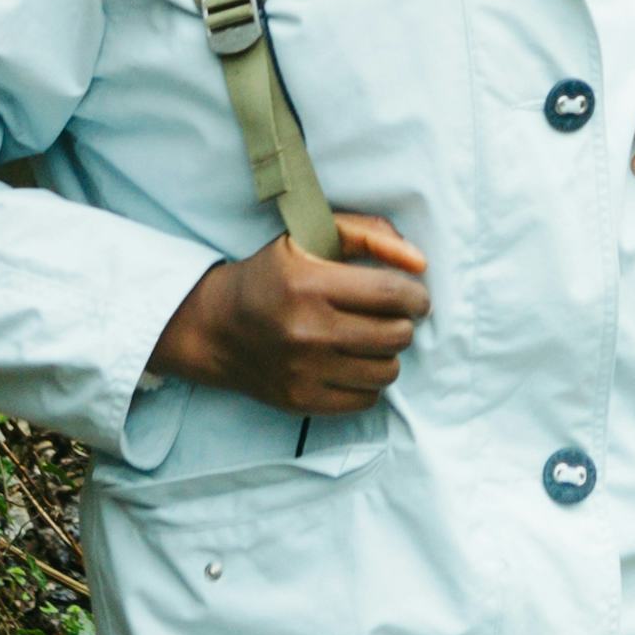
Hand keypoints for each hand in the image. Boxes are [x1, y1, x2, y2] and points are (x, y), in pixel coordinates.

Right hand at [155, 219, 434, 415]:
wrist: (215, 327)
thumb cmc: (272, 277)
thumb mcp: (310, 238)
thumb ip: (368, 234)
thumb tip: (419, 262)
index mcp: (310, 283)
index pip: (392, 294)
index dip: (416, 296)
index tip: (414, 297)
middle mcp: (307, 329)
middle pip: (396, 335)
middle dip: (404, 323)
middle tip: (392, 317)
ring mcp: (304, 370)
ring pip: (387, 371)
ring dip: (387, 354)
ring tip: (369, 340)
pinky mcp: (301, 400)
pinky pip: (366, 399)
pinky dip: (367, 382)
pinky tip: (351, 363)